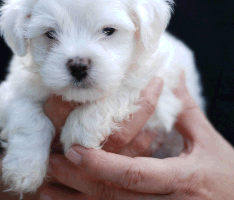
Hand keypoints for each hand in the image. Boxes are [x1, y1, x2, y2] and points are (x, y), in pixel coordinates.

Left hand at [42, 72, 233, 198]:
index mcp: (181, 178)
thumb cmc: (227, 175)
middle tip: (51, 164)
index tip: (75, 149)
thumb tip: (172, 76)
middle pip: (114, 195)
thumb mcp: (208, 141)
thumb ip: (184, 109)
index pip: (134, 173)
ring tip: (47, 189)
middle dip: (79, 181)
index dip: (102, 164)